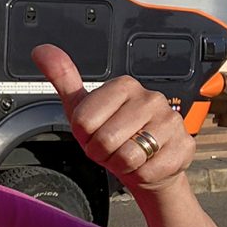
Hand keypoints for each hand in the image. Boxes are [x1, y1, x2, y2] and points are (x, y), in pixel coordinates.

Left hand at [31, 44, 193, 193]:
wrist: (149, 164)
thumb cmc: (114, 135)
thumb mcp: (83, 108)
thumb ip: (63, 80)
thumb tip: (41, 51)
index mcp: (124, 86)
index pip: (83, 120)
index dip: (84, 136)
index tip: (95, 133)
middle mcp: (150, 98)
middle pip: (104, 140)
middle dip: (102, 153)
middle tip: (112, 149)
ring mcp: (170, 121)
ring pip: (126, 157)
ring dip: (121, 165)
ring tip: (129, 156)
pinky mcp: (184, 146)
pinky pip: (147, 171)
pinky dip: (141, 175)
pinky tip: (147, 164)